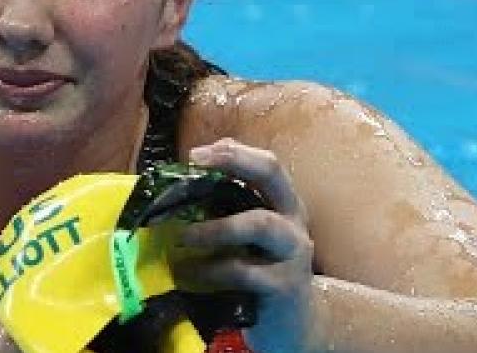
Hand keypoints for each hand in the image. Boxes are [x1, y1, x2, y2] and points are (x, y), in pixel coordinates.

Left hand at [176, 138, 316, 352]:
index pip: (266, 164)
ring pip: (259, 223)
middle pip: (272, 174)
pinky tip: (188, 273)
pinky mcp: (284, 286)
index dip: (233, 151)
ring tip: (184, 236)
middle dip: (234, 161)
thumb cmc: (261, 271)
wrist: (293, 325)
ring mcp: (293, 252)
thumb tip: (184, 182)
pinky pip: (244, 271)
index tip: (195, 154)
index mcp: (283, 204)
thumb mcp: (247, 237)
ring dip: (216, 226)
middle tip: (195, 165)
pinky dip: (210, 270)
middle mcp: (292, 220)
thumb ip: (227, 209)